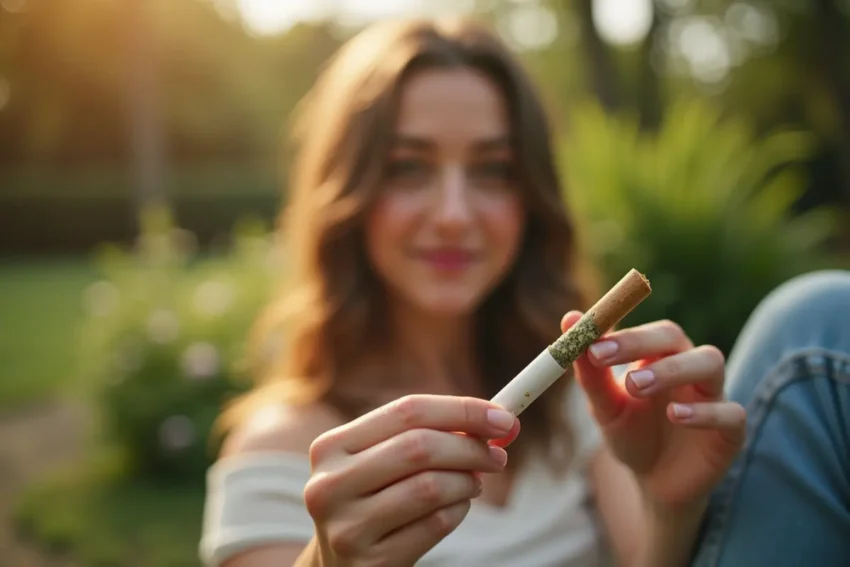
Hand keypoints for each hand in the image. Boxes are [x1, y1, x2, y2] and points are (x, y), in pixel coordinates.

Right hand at [304, 394, 519, 566]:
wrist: (341, 565)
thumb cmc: (375, 498)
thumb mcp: (385, 461)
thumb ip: (431, 433)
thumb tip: (498, 418)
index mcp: (331, 446)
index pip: (407, 411)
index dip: (461, 410)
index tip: (502, 417)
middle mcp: (330, 484)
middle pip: (419, 447)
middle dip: (470, 448)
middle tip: (497, 457)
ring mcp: (347, 527)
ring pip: (430, 487)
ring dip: (465, 483)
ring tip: (471, 485)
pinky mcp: (370, 562)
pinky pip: (434, 525)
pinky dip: (457, 513)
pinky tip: (455, 510)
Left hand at [562, 312, 745, 510]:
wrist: (656, 484)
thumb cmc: (631, 435)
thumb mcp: (605, 408)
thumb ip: (590, 371)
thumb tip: (570, 320)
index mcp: (658, 355)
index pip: (643, 330)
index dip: (620, 334)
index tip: (591, 345)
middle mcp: (688, 366)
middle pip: (674, 337)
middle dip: (640, 344)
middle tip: (605, 359)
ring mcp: (714, 395)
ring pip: (710, 362)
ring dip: (672, 369)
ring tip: (636, 386)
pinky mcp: (731, 430)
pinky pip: (731, 412)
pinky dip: (704, 411)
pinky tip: (675, 415)